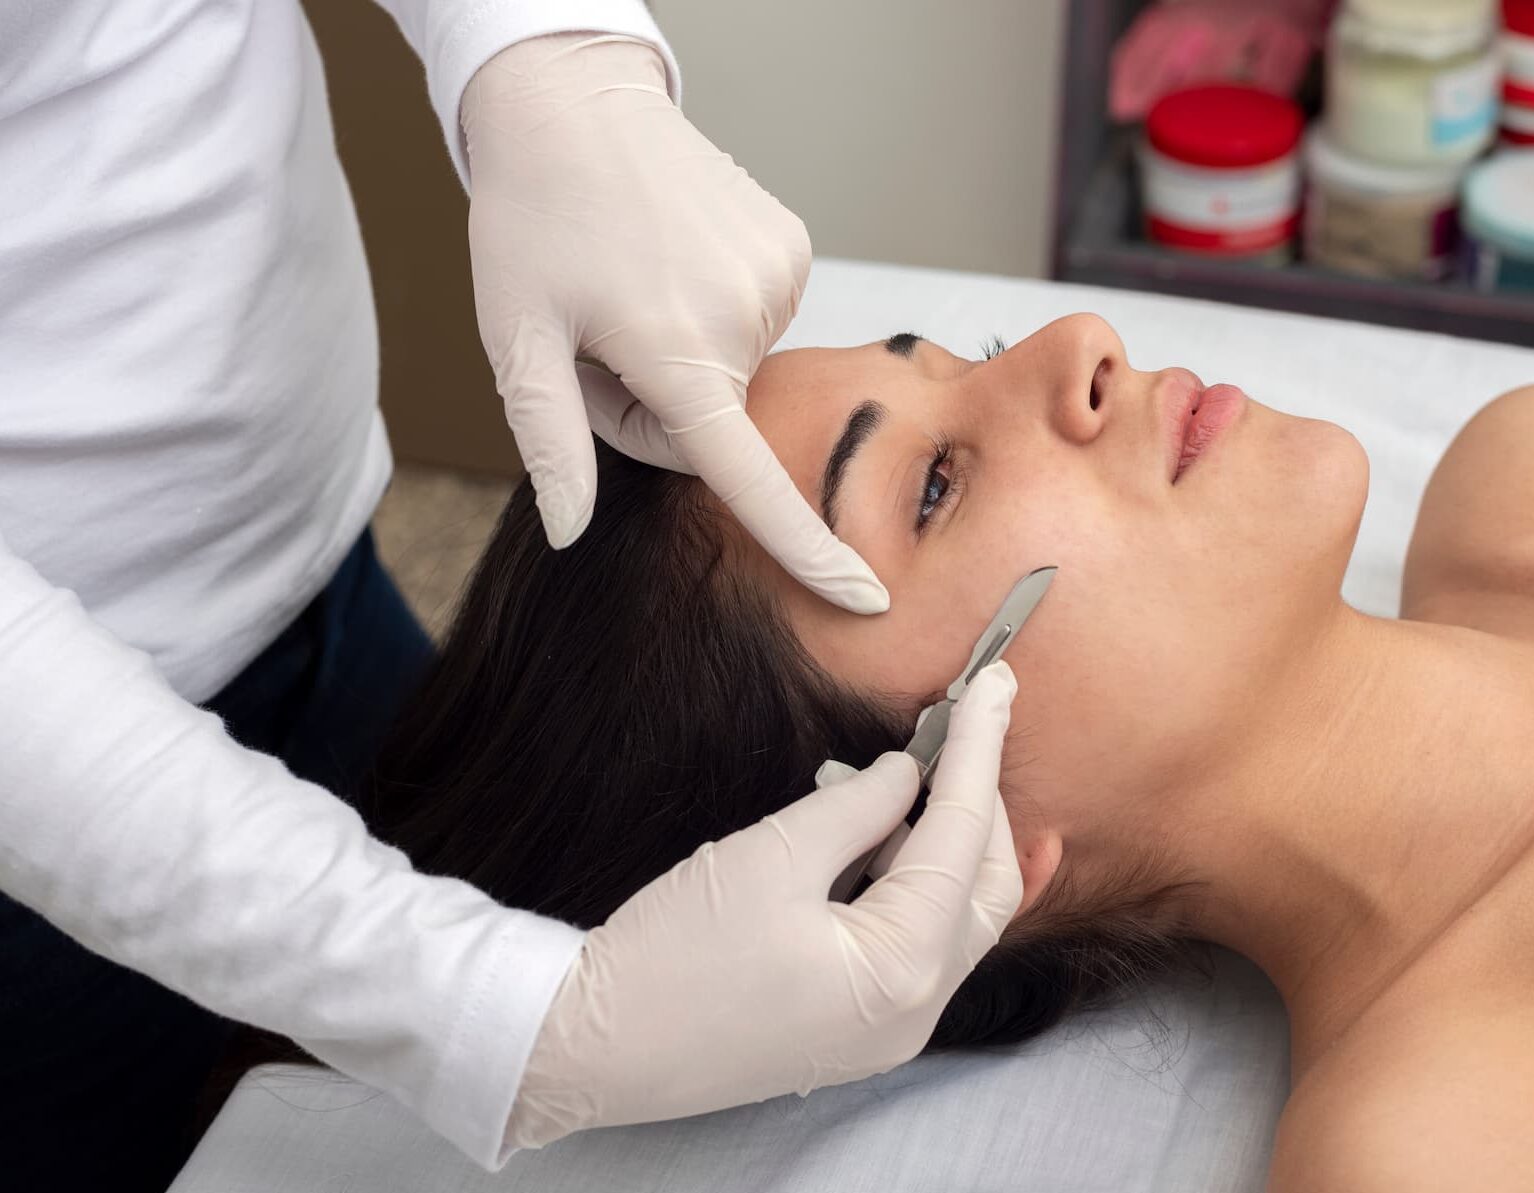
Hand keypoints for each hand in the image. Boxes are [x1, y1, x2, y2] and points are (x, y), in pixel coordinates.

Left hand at [462, 32, 887, 613]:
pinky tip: (674, 258)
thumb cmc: (533, 218)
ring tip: (634, 286)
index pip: (752, 480)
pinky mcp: (792, 246)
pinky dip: (713, 308)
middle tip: (600, 338)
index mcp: (679, 354)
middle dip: (657, 406)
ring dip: (683, 353)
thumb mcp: (518, 335)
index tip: (865, 598)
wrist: (573, 102)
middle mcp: (746, 319)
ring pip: (733, 371)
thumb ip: (552, 438)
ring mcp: (779, 276)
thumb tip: (570, 531)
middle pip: (713, 424)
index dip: (807, 550)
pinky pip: (755, 318)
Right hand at [504, 663, 1023, 1150]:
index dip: (979, 752)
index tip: (997, 685)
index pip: (962, 838)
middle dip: (981, 803)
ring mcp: (889, 1032)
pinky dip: (915, 887)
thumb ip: (857, 807)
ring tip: (914, 773)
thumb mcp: (772, 856)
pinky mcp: (857, 1033)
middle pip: (985, 889)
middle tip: (964, 726)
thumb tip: (908, 773)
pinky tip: (891, 836)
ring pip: (957, 921)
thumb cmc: (671, 956)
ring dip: (945, 844)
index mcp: (902, 968)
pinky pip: (917, 948)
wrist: (589, 1050)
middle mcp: (915, 1012)